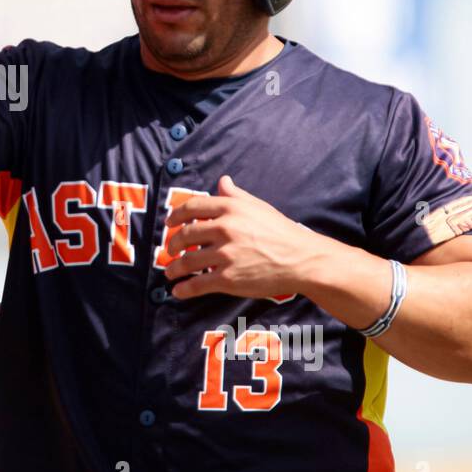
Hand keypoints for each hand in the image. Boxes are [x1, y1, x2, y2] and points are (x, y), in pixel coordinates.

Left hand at [164, 175, 329, 299]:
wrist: (302, 259)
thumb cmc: (281, 231)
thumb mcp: (258, 206)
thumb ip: (236, 195)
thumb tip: (222, 181)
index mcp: (230, 208)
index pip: (192, 207)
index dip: (176, 216)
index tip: (169, 223)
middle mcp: (224, 228)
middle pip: (186, 234)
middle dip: (173, 243)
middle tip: (171, 250)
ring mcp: (225, 254)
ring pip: (187, 261)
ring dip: (174, 268)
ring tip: (170, 272)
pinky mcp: (228, 278)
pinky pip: (198, 284)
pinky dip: (184, 289)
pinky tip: (178, 290)